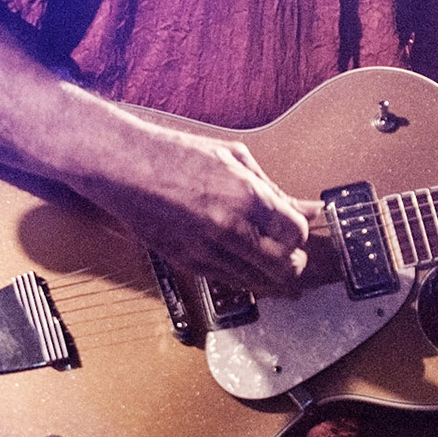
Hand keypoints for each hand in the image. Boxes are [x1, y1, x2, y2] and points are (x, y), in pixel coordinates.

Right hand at [77, 122, 321, 292]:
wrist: (128, 168)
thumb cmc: (179, 154)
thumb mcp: (235, 157)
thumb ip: (275, 188)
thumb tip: (309, 207)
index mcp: (246, 195)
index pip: (295, 233)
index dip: (300, 233)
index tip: (295, 227)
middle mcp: (231, 228)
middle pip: (284, 265)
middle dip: (295, 262)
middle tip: (294, 255)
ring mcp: (209, 250)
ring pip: (259, 282)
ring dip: (274, 278)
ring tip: (277, 267)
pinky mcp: (190, 263)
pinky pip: (230, 283)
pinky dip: (246, 279)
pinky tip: (249, 269)